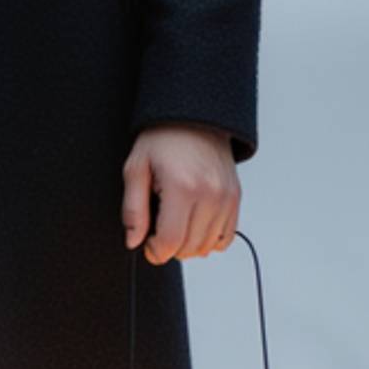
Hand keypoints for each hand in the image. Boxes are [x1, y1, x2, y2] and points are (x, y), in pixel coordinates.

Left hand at [122, 124, 239, 262]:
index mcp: (182, 187)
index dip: (155, 251)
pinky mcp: (235, 198)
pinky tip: (194, 225)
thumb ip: (133, 209)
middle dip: (169, 247)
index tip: (147, 243)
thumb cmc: (163, 138)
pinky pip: (226, 238)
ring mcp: (226, 197)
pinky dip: (209, 240)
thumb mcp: (136, 167)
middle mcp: (209, 195)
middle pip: (189, 249)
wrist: (193, 117)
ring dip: (189, 245)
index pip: (170, 243)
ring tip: (176, 222)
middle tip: (158, 228)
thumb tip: (134, 241)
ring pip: (207, 247)